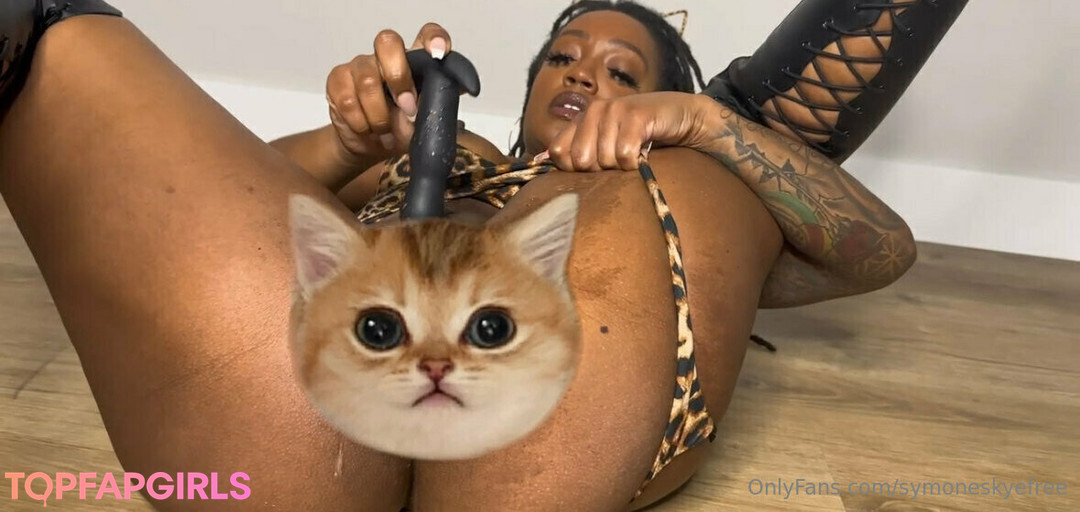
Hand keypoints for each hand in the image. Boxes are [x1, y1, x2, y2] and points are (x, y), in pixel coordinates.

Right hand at [325, 23, 451, 162]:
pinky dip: (360, 122)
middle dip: (398, 76)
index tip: (439, 53)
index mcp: (415, 62)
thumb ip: (431, 111)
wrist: (370, 147)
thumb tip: (423, 109)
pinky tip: (366, 130)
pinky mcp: (338, 81)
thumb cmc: (401, 130)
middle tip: (407, 107)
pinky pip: (347, 99)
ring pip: (367, 79)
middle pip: (388, 43)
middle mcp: (386, 58)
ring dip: (379, 114)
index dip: (433, 38)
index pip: (426, 35)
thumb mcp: (424, 124)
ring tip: (385, 131)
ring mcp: (360, 66)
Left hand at [545, 92, 711, 171]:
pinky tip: (645, 155)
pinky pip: (624, 154)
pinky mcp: (635, 114)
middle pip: (580, 160)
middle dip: (601, 171)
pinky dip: (636, 164)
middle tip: (619, 162)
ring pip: (603, 159)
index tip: (596, 169)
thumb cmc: (642, 136)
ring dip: (622, 167)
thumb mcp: (606, 143)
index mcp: (581, 118)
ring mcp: (614, 110)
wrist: (682, 118)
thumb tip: (536, 162)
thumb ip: (574, 150)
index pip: (558, 152)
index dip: (574, 169)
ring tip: (634, 155)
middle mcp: (593, 110)